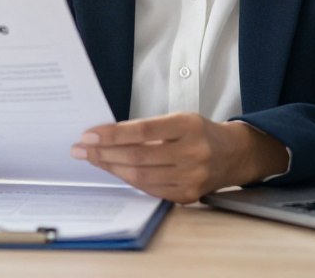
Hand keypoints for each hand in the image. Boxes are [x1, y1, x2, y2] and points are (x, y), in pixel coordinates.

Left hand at [70, 113, 287, 203]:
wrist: (233, 154)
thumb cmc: (199, 133)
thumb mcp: (179, 119)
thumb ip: (148, 128)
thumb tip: (106, 136)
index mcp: (189, 126)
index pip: (143, 131)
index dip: (112, 134)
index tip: (89, 134)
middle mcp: (192, 153)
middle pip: (138, 156)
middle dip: (103, 153)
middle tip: (81, 148)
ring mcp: (192, 178)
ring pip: (140, 176)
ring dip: (111, 168)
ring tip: (92, 159)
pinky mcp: (188, 196)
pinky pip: (150, 189)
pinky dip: (128, 180)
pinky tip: (114, 170)